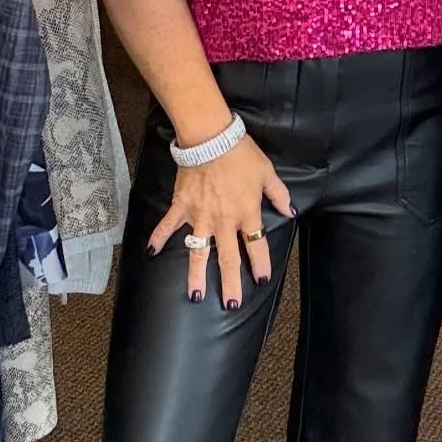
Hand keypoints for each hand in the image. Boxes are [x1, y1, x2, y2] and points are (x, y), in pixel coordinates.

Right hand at [148, 137, 293, 306]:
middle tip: (231, 303)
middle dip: (230, 283)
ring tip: (195, 295)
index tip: (261, 280)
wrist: (210, 137)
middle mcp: (223, 221)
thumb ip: (279, 194)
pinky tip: (151, 252)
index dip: (260, 265)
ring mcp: (200, 216)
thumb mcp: (267, 172)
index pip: (256, 245)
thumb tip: (290, 211)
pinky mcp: (181, 206)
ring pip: (198, 252)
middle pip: (228, 258)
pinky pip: (168, 226)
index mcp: (246, 213)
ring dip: (196, 274)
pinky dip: (159, 238)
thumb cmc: (241, 154)